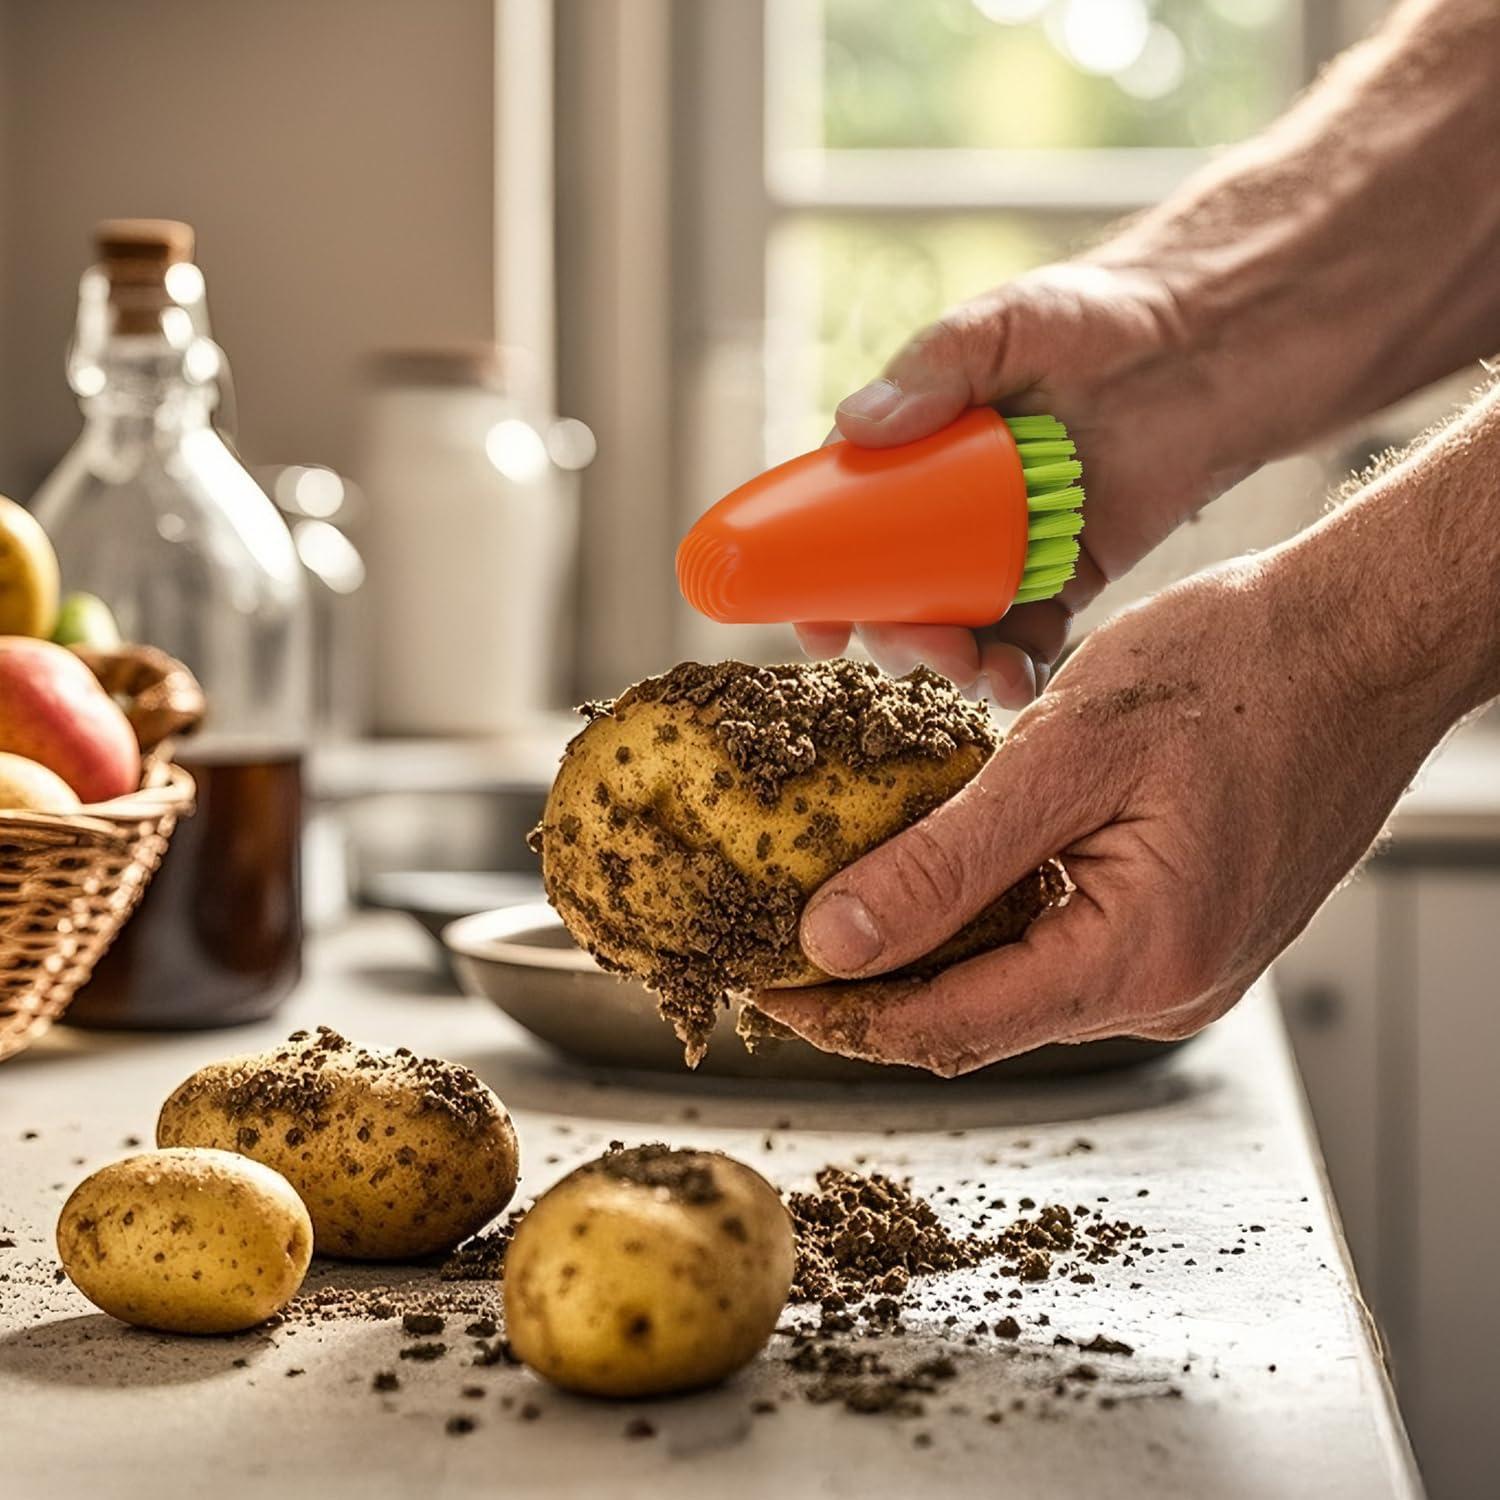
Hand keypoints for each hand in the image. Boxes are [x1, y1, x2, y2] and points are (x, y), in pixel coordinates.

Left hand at [760, 548, 1439, 1075]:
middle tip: (776, 940)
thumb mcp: (1067, 754)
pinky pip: (1063, 949)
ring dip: (928, 953)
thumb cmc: (1239, 672)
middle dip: (872, 990)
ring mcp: (1183, 968)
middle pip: (978, 1019)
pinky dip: (990, 923)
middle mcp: (1166, 990)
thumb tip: (837, 942)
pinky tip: (939, 878)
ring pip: (1017, 985)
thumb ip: (947, 864)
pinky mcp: (1186, 932)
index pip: (949, 1029)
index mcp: (1140, 961)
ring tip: (837, 904)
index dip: (842, 1017)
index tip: (761, 987)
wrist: (1362, 641)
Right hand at [797, 261, 1245, 706]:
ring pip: (957, 627)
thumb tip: (854, 428)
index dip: (820, 582)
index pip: (847, 524)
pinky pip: (1030, 639)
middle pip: (896, 593)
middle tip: (905, 646)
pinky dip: (1015, 670)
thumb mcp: (1000, 324)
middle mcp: (952, 509)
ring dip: (947, 663)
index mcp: (916, 453)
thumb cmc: (1097, 313)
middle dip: (890, 636)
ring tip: (962, 667)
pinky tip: (1011, 680)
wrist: (1210, 339)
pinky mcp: (1069, 577)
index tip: (814, 628)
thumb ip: (932, 372)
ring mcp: (1008, 549)